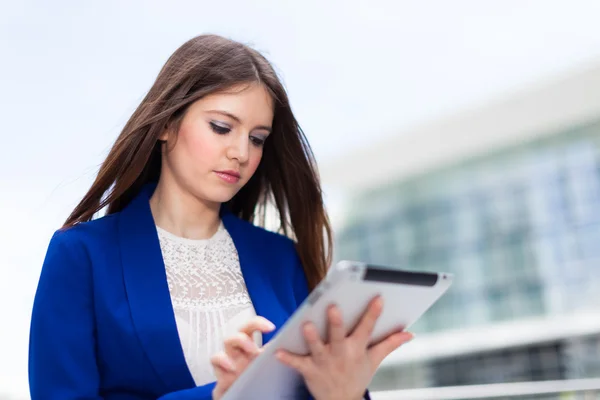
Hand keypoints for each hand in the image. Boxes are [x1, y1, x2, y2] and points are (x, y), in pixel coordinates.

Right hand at [211, 316, 274, 399]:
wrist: (242, 398)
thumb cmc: (253, 381)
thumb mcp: (264, 366)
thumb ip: (272, 354)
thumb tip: (284, 344)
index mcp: (250, 346)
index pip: (252, 327)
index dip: (259, 323)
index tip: (271, 328)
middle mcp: (239, 351)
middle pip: (240, 330)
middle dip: (248, 331)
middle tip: (257, 346)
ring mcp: (229, 360)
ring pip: (227, 340)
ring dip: (239, 342)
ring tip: (251, 353)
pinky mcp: (221, 373)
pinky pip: (215, 359)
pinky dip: (222, 360)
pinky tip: (233, 368)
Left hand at [275, 296, 413, 399]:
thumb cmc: (356, 375)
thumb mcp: (374, 361)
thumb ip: (390, 344)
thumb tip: (410, 333)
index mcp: (357, 348)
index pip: (367, 328)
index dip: (373, 313)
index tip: (378, 298)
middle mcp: (341, 353)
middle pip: (339, 335)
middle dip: (336, 323)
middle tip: (334, 307)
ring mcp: (325, 362)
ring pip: (317, 347)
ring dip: (311, 337)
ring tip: (306, 325)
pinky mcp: (310, 370)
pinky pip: (297, 363)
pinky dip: (288, 358)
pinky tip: (278, 351)